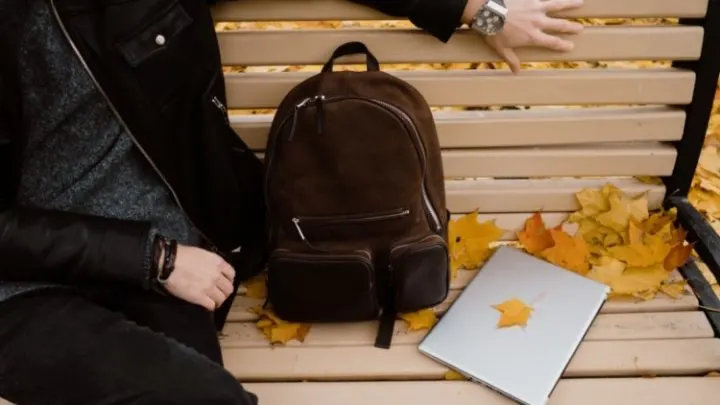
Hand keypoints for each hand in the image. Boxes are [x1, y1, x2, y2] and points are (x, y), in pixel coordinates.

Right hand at [164, 245, 235, 310]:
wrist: (168, 263)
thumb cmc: (181, 255)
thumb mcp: (202, 254)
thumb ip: (210, 263)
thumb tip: (210, 269)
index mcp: (217, 262)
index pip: (231, 274)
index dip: (229, 280)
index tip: (224, 282)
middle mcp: (216, 275)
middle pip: (228, 288)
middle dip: (224, 292)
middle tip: (219, 294)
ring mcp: (209, 287)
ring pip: (221, 298)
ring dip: (218, 301)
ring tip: (213, 301)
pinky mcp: (200, 297)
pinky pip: (211, 305)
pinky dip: (210, 307)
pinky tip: (206, 305)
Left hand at [463, 0, 584, 72]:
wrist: (487, 11)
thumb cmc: (493, 31)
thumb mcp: (502, 49)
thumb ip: (511, 60)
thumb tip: (516, 72)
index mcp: (532, 36)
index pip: (552, 42)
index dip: (563, 45)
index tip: (570, 46)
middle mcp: (538, 22)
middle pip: (560, 25)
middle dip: (571, 27)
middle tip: (580, 28)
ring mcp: (536, 8)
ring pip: (558, 5)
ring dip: (570, 4)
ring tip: (580, 3)